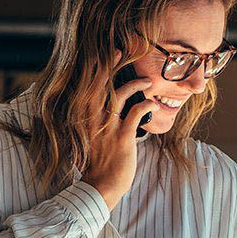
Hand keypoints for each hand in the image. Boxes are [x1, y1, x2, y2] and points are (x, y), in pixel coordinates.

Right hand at [81, 50, 152, 211]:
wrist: (99, 186)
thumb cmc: (97, 164)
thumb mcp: (90, 139)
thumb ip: (95, 121)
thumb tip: (104, 108)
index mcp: (83, 117)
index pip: (90, 86)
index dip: (100, 68)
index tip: (111, 55)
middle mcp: (92, 118)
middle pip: (102, 83)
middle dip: (114, 64)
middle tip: (126, 51)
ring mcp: (106, 126)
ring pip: (121, 93)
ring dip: (137, 84)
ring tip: (148, 81)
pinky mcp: (122, 136)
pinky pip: (137, 111)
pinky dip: (147, 105)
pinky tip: (153, 105)